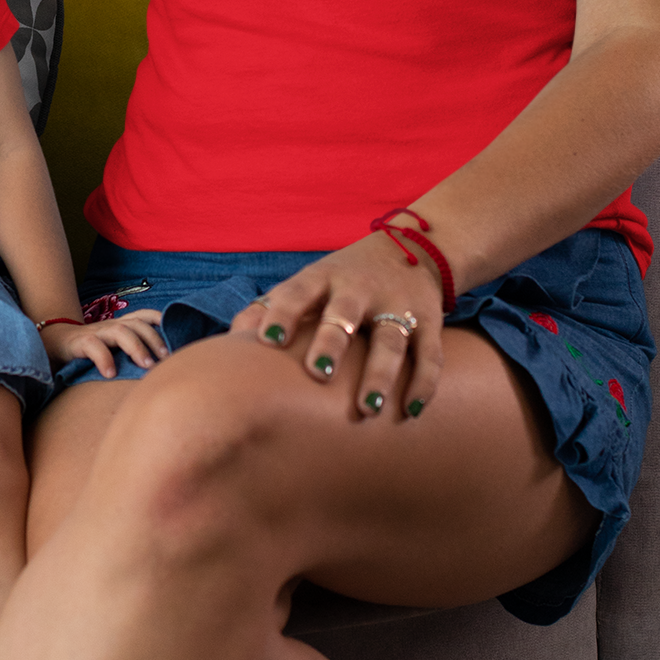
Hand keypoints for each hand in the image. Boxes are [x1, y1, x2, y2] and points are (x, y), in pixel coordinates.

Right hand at [38, 309, 166, 378]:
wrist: (49, 345)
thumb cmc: (86, 353)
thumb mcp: (110, 350)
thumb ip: (128, 355)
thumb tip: (157, 372)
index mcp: (119, 326)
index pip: (142, 316)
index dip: (159, 320)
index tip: (175, 332)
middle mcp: (109, 326)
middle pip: (137, 324)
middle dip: (154, 339)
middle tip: (166, 359)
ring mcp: (95, 333)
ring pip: (120, 331)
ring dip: (136, 347)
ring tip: (147, 366)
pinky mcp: (78, 343)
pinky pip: (94, 346)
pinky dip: (104, 358)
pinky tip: (111, 374)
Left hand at [228, 234, 444, 417]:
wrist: (411, 249)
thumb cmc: (340, 280)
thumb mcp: (307, 283)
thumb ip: (270, 308)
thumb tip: (230, 341)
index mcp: (322, 277)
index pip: (298, 291)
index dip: (282, 312)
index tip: (267, 340)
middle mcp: (359, 288)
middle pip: (345, 312)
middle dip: (332, 341)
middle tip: (319, 373)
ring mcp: (397, 303)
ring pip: (391, 338)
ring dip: (381, 372)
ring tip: (369, 406)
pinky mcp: (429, 320)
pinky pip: (429, 354)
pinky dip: (424, 382)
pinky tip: (411, 410)